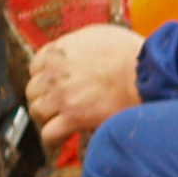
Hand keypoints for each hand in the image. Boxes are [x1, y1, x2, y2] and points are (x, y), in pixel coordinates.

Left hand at [26, 24, 145, 146]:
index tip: (51, 85)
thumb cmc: (129, 52)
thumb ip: (76, 44)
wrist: (144, 73)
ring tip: (57, 123)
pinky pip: (49, 134)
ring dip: (46, 118)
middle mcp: (55, 73)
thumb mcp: (96, 34)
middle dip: (42, 98)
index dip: (43, 78)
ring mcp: (61, 96)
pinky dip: (51, 140)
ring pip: (37, 112)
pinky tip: (58, 141)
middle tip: (54, 106)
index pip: (35, 67)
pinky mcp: (73, 117)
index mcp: (58, 51)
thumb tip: (73, 53)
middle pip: (33, 91)